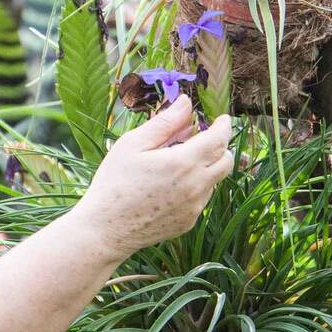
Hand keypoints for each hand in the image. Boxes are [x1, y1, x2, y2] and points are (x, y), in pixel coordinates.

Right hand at [69, 95, 233, 261]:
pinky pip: (201, 199)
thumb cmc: (114, 182)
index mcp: (183, 162)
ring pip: (214, 180)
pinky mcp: (188, 222)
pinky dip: (194, 187)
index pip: (219, 139)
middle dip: (220, 146)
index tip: (222, 119)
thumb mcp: (133, 144)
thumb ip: (164, 123)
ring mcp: (194, 207)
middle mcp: (196, 186)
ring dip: (205, 167)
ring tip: (176, 163)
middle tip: (203, 138)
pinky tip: (168, 187)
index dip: (224, 126)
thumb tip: (185, 102)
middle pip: (226, 161)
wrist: (106, 229)